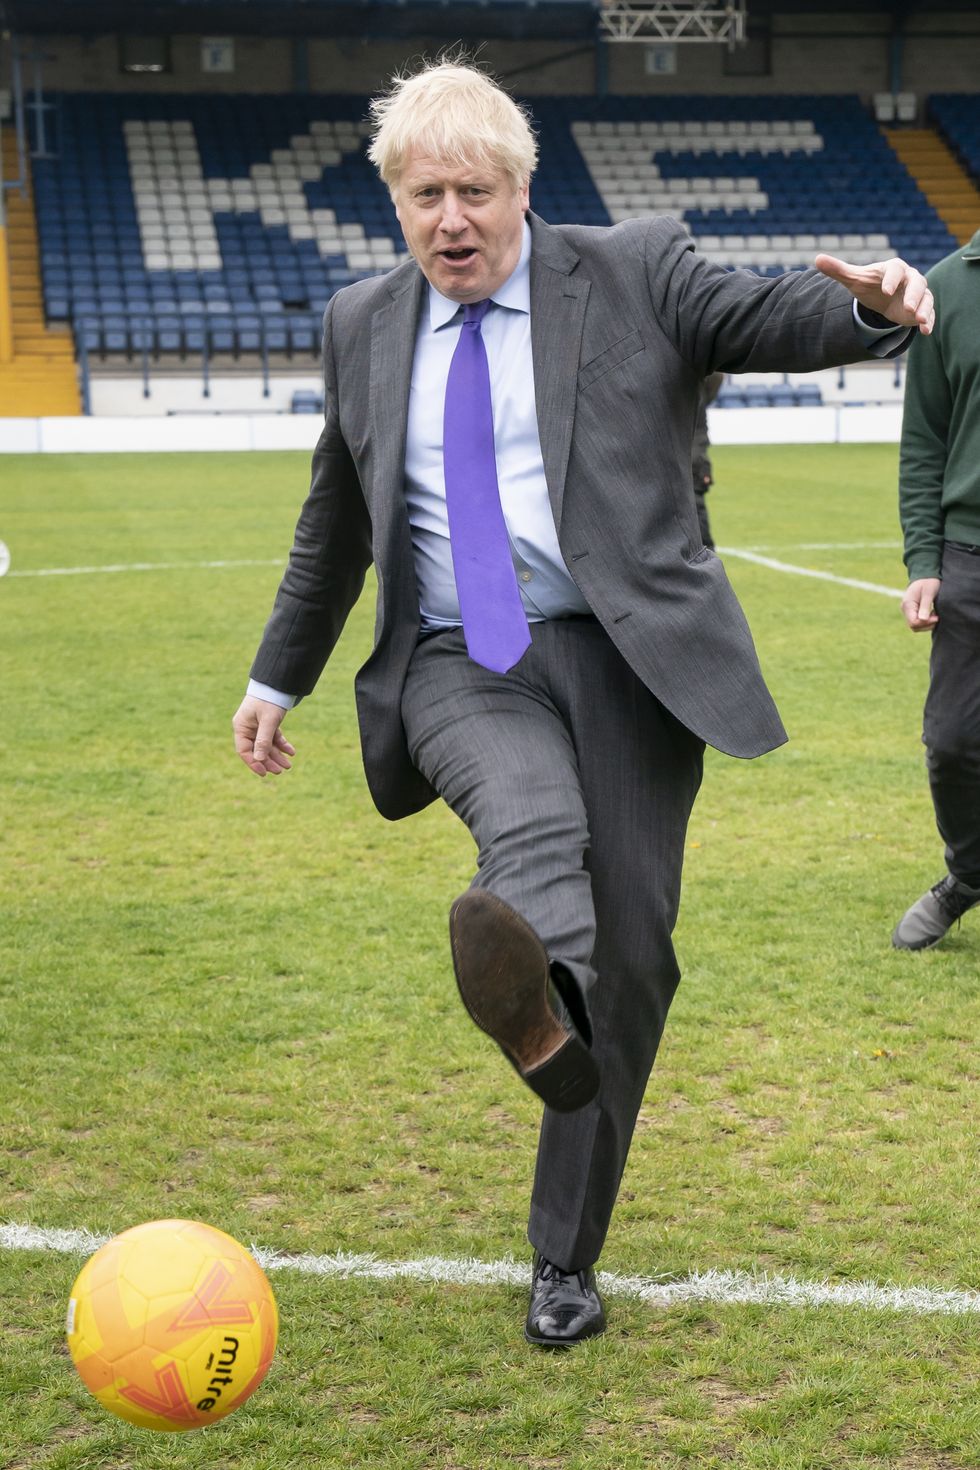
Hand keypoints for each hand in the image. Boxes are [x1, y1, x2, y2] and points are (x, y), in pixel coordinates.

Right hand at [233, 696, 295, 775]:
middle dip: (269, 761)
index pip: (244, 750)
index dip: (254, 763)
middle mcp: (248, 728)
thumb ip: (263, 740)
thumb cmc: (269, 700)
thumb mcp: (268, 721)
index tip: (264, 773)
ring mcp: (257, 726)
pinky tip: (291, 752)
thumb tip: (259, 760)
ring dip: (277, 756)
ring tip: (289, 765)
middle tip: (281, 771)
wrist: (278, 683)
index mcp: (241, 727)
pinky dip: (282, 745)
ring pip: (266, 746)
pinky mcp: (267, 723)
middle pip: (257, 750)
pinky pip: (274, 738)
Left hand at [815, 254, 934, 334]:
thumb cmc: (870, 284)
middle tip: (908, 308)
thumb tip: (817, 259)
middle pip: (917, 283)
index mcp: (894, 268)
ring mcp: (919, 293)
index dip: (891, 279)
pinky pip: (929, 312)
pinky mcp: (922, 307)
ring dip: (924, 309)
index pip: (896, 270)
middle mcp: (910, 278)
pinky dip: (928, 320)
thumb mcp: (854, 279)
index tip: (885, 291)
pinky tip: (925, 331)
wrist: (882, 296)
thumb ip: (838, 270)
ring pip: (926, 298)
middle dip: (914, 295)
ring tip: (920, 321)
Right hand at [901, 577, 940, 630]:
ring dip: (927, 624)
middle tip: (937, 617)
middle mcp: (905, 609)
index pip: (913, 622)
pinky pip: (917, 622)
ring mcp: (908, 611)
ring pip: (915, 626)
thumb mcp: (928, 592)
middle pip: (913, 626)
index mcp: (907, 604)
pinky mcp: (912, 611)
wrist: (925, 575)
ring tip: (935, 614)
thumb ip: (925, 606)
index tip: (936, 617)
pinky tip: (932, 614)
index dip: (925, 623)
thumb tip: (923, 619)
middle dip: (926, 624)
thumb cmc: (928, 582)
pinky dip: (926, 621)